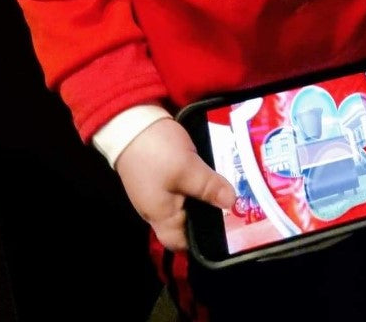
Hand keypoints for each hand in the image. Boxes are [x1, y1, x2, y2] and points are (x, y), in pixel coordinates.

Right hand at [114, 117, 235, 251]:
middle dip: (208, 213)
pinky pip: (180, 186)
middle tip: (234, 203)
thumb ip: (209, 187)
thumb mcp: (187, 168)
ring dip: (203, 195)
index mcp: (161, 216)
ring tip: (228, 186)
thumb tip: (231, 203)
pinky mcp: (158, 174)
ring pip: (185, 202)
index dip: (202, 240)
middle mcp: (156, 209)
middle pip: (186, 222)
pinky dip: (194, 181)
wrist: (131, 121)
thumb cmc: (157, 152)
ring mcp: (156, 191)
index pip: (182, 243)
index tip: (226, 228)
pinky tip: (210, 171)